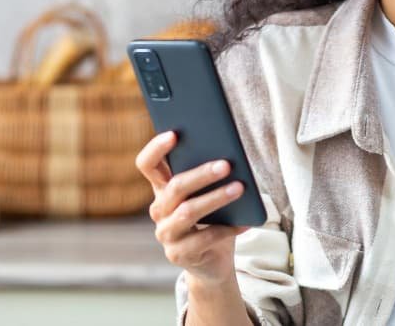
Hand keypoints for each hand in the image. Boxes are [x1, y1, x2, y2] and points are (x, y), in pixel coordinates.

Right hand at [135, 130, 250, 284]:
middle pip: (175, 187)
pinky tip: (246, 221)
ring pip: (187, 212)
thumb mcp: (209, 194)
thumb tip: (229, 155)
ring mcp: (166, 233)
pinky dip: (228, 229)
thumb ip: (211, 176)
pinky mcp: (178, 254)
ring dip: (215, 198)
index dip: (156, 148)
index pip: (147, 165)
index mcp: (162, 189)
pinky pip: (204, 238)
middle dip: (201, 174)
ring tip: (239, 188)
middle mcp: (159, 210)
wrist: (213, 261)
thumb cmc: (214, 218)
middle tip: (226, 165)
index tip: (174, 134)